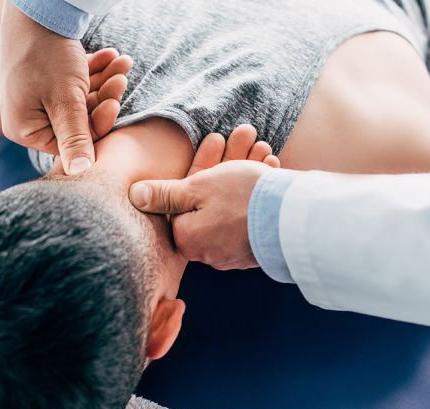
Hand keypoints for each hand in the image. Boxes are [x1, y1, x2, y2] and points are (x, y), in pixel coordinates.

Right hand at [0, 3, 129, 174]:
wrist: (38, 8)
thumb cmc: (47, 55)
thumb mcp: (65, 101)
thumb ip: (75, 138)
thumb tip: (80, 173)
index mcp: (26, 129)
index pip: (72, 142)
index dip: (97, 125)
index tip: (114, 104)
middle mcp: (30, 118)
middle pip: (80, 121)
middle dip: (105, 98)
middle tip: (121, 78)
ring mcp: (39, 98)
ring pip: (83, 101)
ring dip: (106, 82)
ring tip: (121, 62)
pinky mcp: (49, 81)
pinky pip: (78, 85)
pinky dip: (96, 72)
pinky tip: (112, 57)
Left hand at [129, 126, 278, 269]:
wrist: (295, 220)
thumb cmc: (243, 199)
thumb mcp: (198, 188)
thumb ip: (165, 194)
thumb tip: (134, 197)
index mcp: (187, 238)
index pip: (182, 200)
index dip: (200, 164)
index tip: (216, 139)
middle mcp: (208, 250)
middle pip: (209, 199)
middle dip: (227, 162)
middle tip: (245, 135)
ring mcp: (233, 252)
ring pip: (231, 204)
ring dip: (244, 171)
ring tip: (261, 146)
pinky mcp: (256, 250)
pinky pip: (248, 216)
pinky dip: (256, 191)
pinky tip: (269, 167)